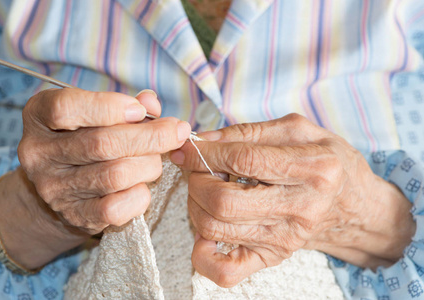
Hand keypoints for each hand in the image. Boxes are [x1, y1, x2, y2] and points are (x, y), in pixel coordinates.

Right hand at [0, 88, 190, 268]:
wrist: (65, 184)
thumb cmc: (88, 137)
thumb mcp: (98, 113)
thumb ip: (126, 104)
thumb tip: (151, 103)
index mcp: (38, 116)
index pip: (66, 108)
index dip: (110, 106)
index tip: (141, 111)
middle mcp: (38, 153)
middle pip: (101, 143)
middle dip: (150, 136)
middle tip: (176, 132)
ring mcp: (54, 188)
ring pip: (115, 175)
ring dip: (149, 164)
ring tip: (158, 158)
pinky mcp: (74, 215)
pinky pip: (115, 208)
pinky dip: (140, 195)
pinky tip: (144, 185)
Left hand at [171, 113, 414, 286]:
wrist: (352, 204)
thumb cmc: (325, 162)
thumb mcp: (297, 131)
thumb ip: (248, 132)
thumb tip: (202, 141)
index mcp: (314, 169)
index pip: (244, 161)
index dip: (205, 153)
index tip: (186, 147)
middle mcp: (301, 209)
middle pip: (224, 202)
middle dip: (196, 180)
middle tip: (198, 168)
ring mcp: (285, 239)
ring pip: (215, 229)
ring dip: (194, 205)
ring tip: (205, 188)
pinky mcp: (272, 258)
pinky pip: (226, 272)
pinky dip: (203, 254)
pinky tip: (207, 229)